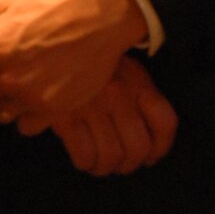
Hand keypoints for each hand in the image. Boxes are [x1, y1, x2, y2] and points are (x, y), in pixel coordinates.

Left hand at [0, 0, 148, 129]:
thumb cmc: (51, 2)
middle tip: (11, 62)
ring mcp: (29, 97)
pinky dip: (28, 114)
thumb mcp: (4, 0)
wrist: (102, 14)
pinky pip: (24, 126)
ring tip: (25, 79)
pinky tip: (40, 93)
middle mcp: (5, 77)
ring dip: (6, 100)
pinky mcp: (52, 110)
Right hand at [52, 56, 176, 174]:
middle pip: (137, 148)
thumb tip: (148, 143)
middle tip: (121, 164)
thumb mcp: (123, 68)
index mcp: (137, 82)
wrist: (50, 45)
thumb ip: (139, 96)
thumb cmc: (90, 63)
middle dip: (130, 164)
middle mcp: (118, 94)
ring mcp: (92, 106)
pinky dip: (85, 163)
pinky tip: (83, 159)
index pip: (164, 123)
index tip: (151, 157)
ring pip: (110, 156)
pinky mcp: (65, 116)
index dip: (161, 147)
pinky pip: (84, 154)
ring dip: (105, 167)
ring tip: (99, 164)